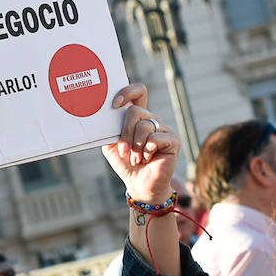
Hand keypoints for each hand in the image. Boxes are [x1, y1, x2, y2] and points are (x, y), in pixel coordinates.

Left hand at [102, 84, 179, 204]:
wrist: (139, 184)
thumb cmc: (126, 163)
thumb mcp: (112, 144)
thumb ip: (109, 129)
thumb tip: (102, 116)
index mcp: (138, 118)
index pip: (138, 92)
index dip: (127, 92)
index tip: (114, 104)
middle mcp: (152, 119)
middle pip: (135, 111)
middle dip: (125, 133)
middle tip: (125, 150)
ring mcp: (164, 129)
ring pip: (144, 126)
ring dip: (135, 146)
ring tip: (136, 158)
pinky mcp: (173, 140)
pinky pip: (154, 138)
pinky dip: (145, 152)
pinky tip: (147, 159)